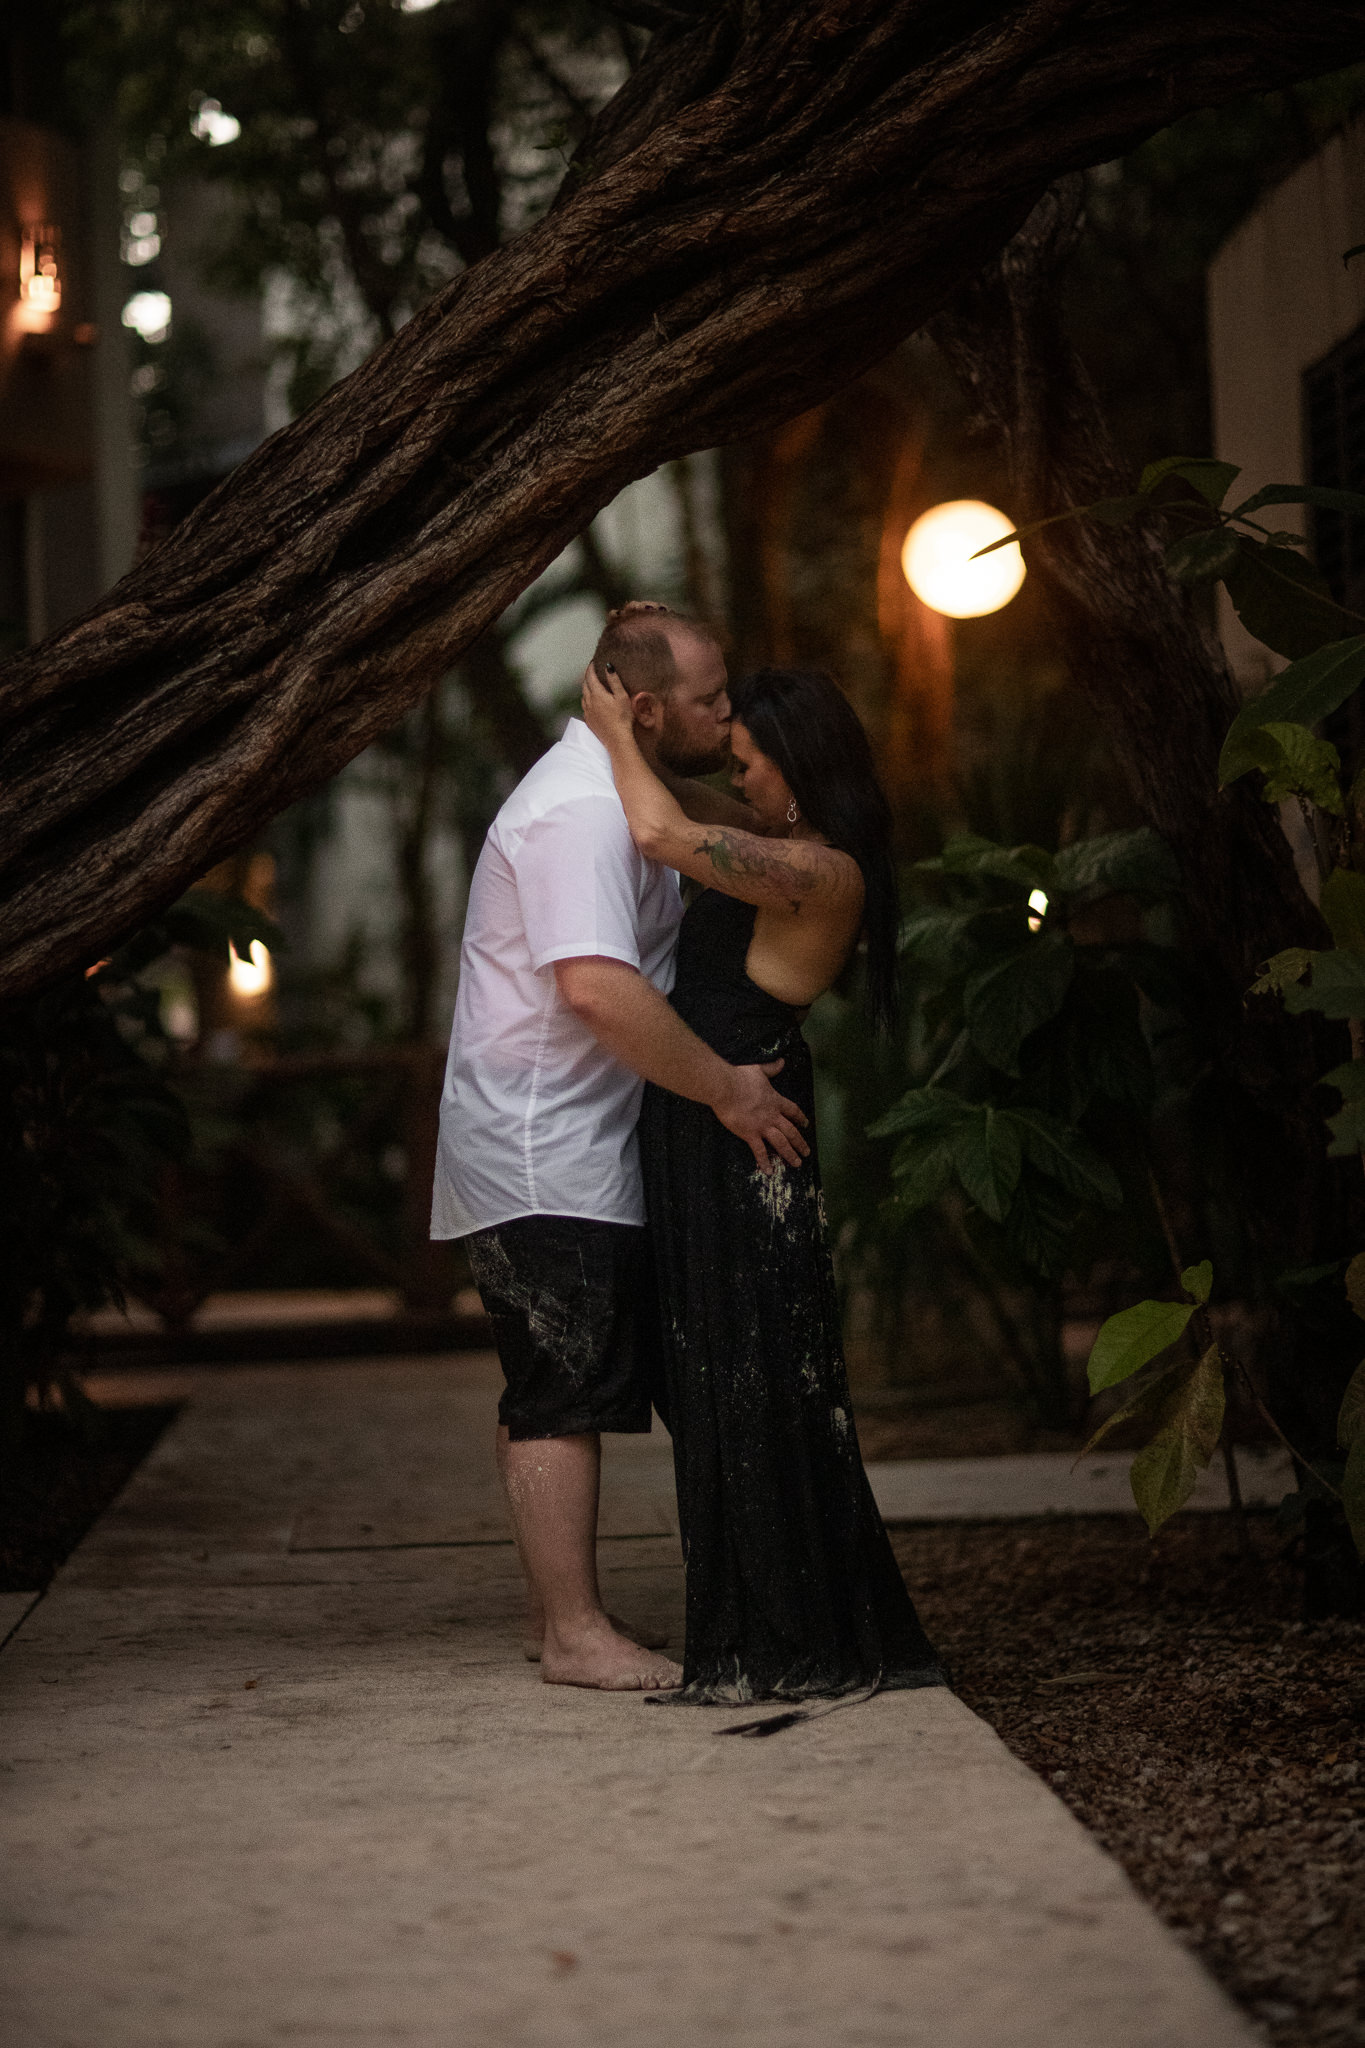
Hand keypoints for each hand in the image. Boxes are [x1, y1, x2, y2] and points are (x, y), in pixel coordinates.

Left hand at [581, 659, 638, 749]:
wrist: (617, 740)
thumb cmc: (623, 718)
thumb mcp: (622, 696)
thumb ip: (614, 680)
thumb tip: (607, 666)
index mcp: (597, 694)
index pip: (590, 676)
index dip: (591, 667)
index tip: (594, 661)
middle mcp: (589, 702)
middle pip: (585, 685)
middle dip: (588, 676)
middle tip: (592, 670)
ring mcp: (587, 712)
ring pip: (583, 696)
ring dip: (586, 688)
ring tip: (592, 684)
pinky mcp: (589, 721)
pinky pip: (584, 706)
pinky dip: (587, 700)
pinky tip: (592, 702)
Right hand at [713, 1059, 810, 1173]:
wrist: (726, 1087)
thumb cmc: (740, 1077)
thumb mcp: (759, 1070)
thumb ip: (772, 1068)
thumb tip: (782, 1061)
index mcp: (775, 1100)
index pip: (792, 1111)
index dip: (800, 1118)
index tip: (806, 1124)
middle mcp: (772, 1116)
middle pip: (791, 1131)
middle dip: (800, 1142)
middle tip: (807, 1152)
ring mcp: (762, 1126)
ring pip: (781, 1143)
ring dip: (790, 1154)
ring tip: (797, 1163)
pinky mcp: (749, 1134)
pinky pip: (759, 1151)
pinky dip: (765, 1162)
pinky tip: (770, 1171)